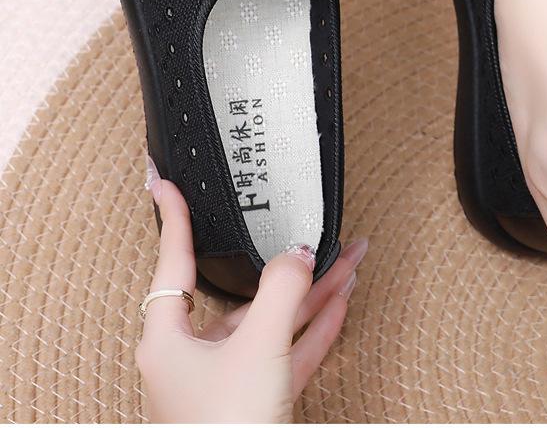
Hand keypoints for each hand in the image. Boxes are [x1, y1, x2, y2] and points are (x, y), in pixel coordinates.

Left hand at [136, 174, 366, 422]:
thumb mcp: (256, 348)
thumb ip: (280, 291)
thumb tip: (299, 253)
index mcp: (168, 339)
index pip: (171, 262)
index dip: (172, 217)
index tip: (165, 183)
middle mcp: (193, 355)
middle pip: (242, 292)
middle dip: (285, 261)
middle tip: (301, 226)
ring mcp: (228, 378)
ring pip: (273, 320)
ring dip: (312, 292)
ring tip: (347, 261)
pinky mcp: (256, 398)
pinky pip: (288, 350)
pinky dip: (315, 326)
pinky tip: (340, 303)